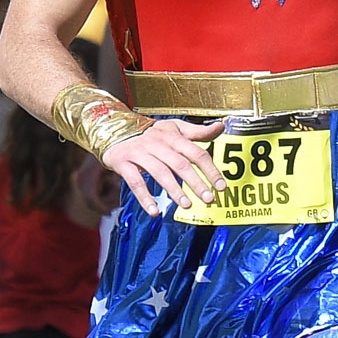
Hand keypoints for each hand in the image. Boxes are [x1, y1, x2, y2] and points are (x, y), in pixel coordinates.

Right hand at [101, 115, 227, 215]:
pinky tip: (155, 212)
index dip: (210, 170)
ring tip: (186, 205)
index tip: (221, 187)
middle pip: (180, 164)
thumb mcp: (174, 129)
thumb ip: (197, 132)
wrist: (115, 133)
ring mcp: (140, 153)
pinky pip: (135, 182)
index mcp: (173, 136)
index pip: (196, 152)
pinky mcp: (124, 163)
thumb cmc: (151, 135)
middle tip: (209, 199)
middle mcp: (157, 143)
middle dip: (196, 182)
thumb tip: (221, 126)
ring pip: (160, 173)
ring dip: (174, 190)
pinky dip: (145, 198)